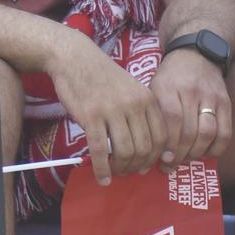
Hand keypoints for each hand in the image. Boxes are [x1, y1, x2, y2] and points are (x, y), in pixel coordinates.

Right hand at [45, 35, 167, 184]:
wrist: (74, 58)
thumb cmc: (102, 76)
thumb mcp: (130, 89)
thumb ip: (140, 113)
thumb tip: (145, 149)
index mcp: (147, 99)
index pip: (161, 138)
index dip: (155, 157)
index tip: (146, 166)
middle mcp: (133, 106)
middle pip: (144, 148)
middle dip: (137, 166)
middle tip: (127, 171)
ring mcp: (112, 111)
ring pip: (124, 151)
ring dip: (121, 168)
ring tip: (114, 172)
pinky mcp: (91, 116)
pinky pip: (100, 150)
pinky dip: (102, 168)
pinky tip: (101, 177)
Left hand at [147, 48, 230, 166]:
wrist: (195, 55)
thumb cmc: (169, 78)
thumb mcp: (154, 88)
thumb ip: (153, 114)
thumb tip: (147, 149)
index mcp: (168, 88)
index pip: (171, 120)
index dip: (168, 143)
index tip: (162, 159)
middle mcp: (191, 92)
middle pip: (189, 131)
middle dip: (180, 154)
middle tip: (171, 165)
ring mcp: (211, 97)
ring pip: (208, 133)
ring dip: (197, 153)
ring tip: (186, 160)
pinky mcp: (226, 103)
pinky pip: (225, 132)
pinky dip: (216, 148)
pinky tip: (205, 154)